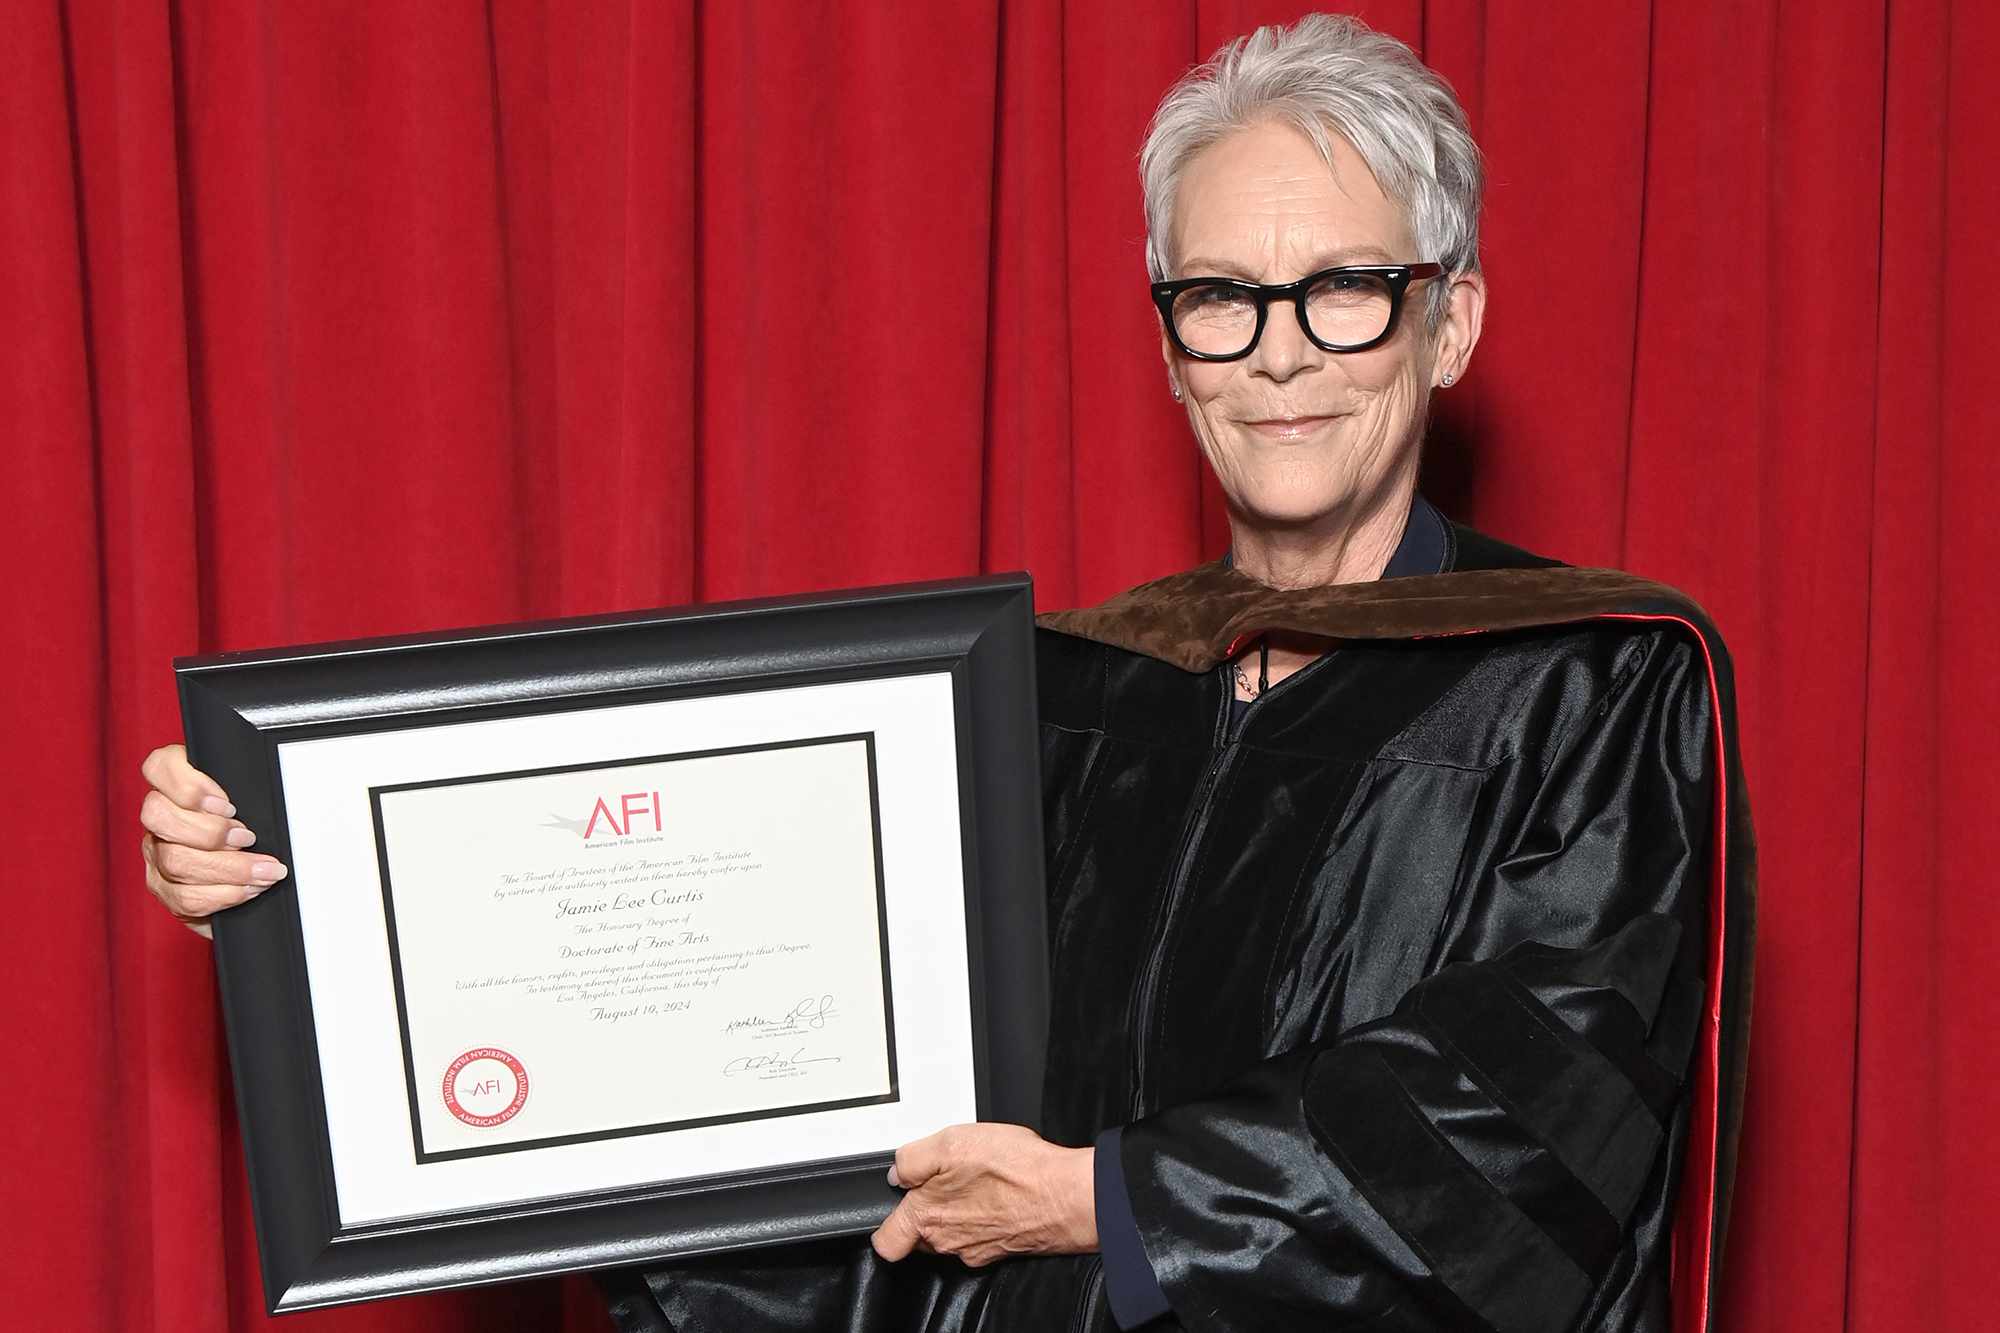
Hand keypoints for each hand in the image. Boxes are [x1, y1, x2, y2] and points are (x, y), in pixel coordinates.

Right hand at [139, 743, 287, 938]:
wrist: (247, 875)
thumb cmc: (252, 826)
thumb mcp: (251, 799)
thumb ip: (248, 788)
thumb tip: (278, 785)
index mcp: (176, 785)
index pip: (159, 766)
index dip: (189, 785)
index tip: (228, 804)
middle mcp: (158, 817)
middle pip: (159, 817)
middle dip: (211, 831)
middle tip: (248, 838)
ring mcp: (156, 854)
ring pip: (175, 861)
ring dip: (228, 868)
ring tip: (264, 870)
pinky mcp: (164, 889)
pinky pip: (185, 897)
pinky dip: (224, 894)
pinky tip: (249, 889)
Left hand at [870, 1123, 1096, 1267]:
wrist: (1066, 1195)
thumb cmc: (1016, 1171)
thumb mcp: (952, 1143)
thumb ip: (913, 1159)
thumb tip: (898, 1171)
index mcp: (927, 1219)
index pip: (887, 1243)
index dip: (886, 1224)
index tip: (897, 1205)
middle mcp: (948, 1242)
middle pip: (921, 1234)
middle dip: (928, 1208)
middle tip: (948, 1178)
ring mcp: (975, 1250)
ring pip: (953, 1233)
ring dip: (960, 1210)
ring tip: (979, 1180)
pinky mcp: (1001, 1248)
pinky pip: (982, 1233)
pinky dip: (987, 1215)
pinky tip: (1001, 1192)